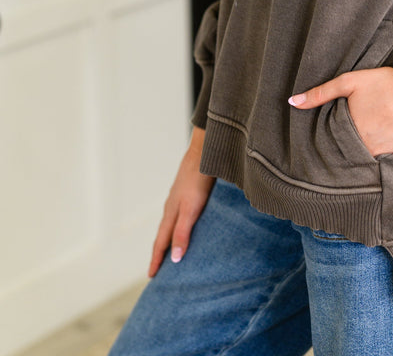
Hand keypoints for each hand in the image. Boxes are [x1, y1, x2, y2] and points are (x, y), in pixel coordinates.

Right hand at [148, 126, 215, 276]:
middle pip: (163, 235)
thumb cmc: (198, 180)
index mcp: (170, 215)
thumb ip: (183, 233)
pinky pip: (180, 216)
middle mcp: (172, 208)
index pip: (161, 243)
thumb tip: (174, 259)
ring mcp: (179, 199)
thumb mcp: (191, 210)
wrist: (204, 152)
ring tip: (171, 253)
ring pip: (171, 225)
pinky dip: (179, 227)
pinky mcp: (188, 192)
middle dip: (160, 253)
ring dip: (170, 240)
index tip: (151, 277)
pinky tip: (186, 226)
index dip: (156, 260)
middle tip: (158, 270)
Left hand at [289, 64, 392, 156]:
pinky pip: (379, 153)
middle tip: (341, 133)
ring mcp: (382, 150)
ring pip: (362, 153)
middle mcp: (365, 145)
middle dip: (340, 144)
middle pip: (345, 150)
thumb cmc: (384, 83)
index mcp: (351, 131)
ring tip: (357, 133)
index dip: (326, 138)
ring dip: (357, 147)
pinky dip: (374, 146)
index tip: (321, 137)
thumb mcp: (349, 82)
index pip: (330, 142)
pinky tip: (375, 133)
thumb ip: (320, 94)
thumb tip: (293, 101)